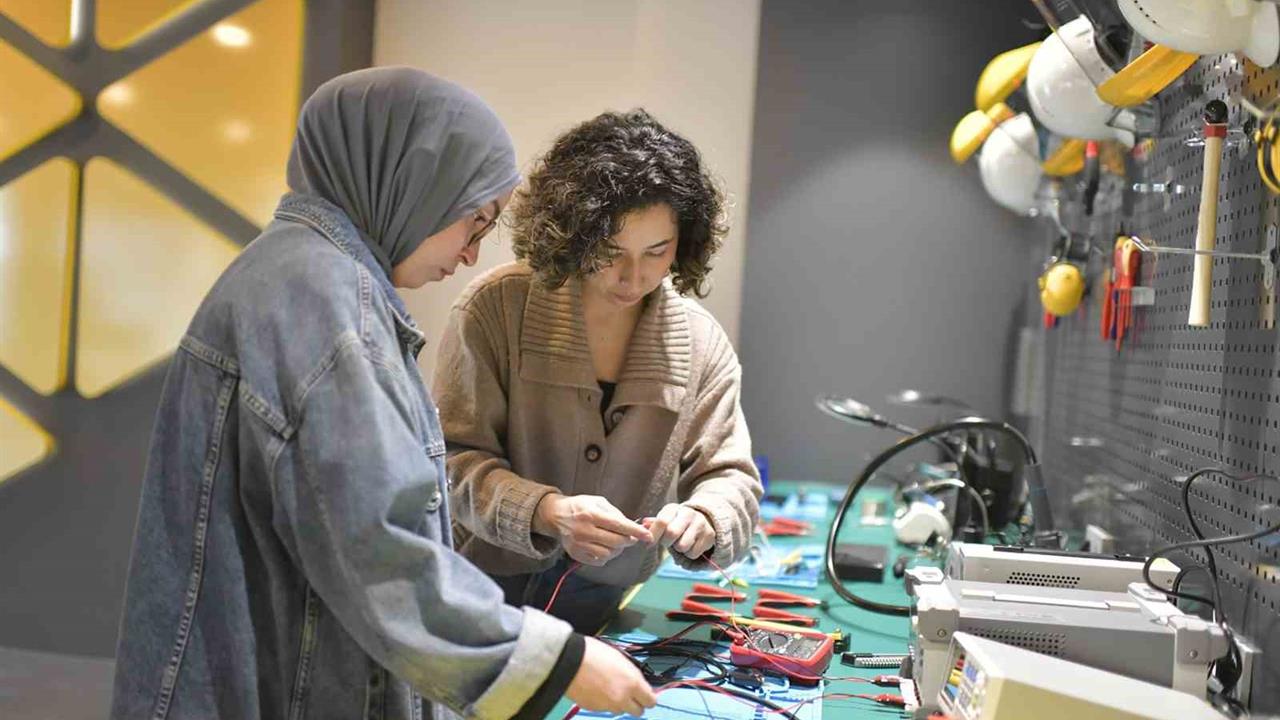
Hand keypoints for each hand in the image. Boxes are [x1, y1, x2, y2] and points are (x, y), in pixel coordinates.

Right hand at [533, 494, 652, 566]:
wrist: (555, 515)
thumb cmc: (580, 506)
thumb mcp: (598, 501)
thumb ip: (615, 513)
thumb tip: (633, 526)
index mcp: (591, 514)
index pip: (619, 525)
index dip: (636, 531)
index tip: (648, 535)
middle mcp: (584, 530)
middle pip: (616, 542)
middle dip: (628, 540)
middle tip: (631, 537)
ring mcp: (579, 544)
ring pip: (609, 554)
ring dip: (618, 549)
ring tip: (616, 541)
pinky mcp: (576, 554)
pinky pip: (599, 561)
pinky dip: (606, 556)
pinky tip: (604, 547)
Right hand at [566, 637, 656, 715]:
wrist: (570, 661)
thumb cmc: (596, 653)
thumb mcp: (621, 659)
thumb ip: (632, 675)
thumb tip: (637, 683)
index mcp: (633, 683)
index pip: (650, 701)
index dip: (649, 697)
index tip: (645, 693)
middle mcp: (623, 699)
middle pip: (638, 711)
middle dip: (636, 703)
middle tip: (629, 693)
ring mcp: (608, 706)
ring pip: (621, 710)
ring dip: (619, 703)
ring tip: (609, 689)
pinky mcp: (594, 709)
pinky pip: (605, 708)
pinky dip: (604, 702)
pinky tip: (597, 690)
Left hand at [643, 504, 715, 560]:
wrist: (704, 520)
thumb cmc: (678, 522)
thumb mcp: (666, 519)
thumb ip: (654, 523)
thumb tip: (643, 525)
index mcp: (673, 508)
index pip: (662, 521)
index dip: (654, 535)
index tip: (649, 543)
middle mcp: (688, 513)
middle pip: (672, 533)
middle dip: (666, 543)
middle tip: (668, 543)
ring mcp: (700, 524)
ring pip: (682, 545)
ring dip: (678, 550)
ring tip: (680, 543)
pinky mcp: (709, 535)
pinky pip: (693, 553)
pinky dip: (689, 554)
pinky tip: (691, 545)